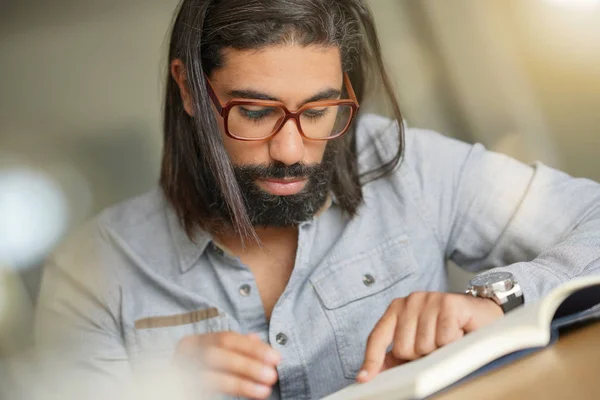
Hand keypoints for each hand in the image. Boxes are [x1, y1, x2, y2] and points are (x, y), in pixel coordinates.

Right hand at [174, 332, 280, 398]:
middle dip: (250, 362)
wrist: (169, 390)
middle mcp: (183, 354)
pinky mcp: (183, 388)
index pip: (226, 339)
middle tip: (273, 374)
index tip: (277, 357)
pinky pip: (209, 387)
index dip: (253, 348)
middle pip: (219, 353)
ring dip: (244, 379)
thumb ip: (236, 347)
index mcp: (193, 342)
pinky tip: (254, 392)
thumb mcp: (218, 357)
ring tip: (267, 388)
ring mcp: (179, 372)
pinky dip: (236, 387)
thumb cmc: (199, 373)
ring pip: (213, 373)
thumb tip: (256, 337)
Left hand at [357, 292, 502, 382]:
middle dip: (421, 356)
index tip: (364, 378)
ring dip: (439, 351)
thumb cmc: (448, 328)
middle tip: (436, 346)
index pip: (377, 336)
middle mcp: (410, 301)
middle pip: (403, 348)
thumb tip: (372, 374)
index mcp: (397, 308)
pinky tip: (458, 334)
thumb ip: (395, 356)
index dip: (371, 360)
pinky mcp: (449, 303)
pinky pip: (444, 339)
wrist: (482, 314)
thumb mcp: (418, 341)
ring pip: (424, 346)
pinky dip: (453, 344)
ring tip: (448, 340)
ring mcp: (429, 299)